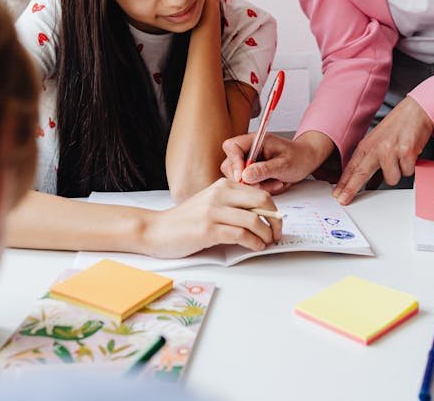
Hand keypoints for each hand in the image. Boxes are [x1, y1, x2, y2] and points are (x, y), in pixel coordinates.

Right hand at [140, 178, 281, 257]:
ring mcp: (213, 210)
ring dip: (266, 234)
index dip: (274, 210)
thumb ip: (233, 206)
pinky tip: (255, 247)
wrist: (157, 230)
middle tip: (277, 234)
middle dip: (275, 220)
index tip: (277, 223)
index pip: (259, 193)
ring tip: (267, 243)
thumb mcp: (211, 205)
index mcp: (223, 185)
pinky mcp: (208, 229)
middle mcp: (219, 194)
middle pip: (261, 202)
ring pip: (253, 219)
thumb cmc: (185, 221)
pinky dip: (254, 242)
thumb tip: (262, 217)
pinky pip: (240, 235)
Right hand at [221, 131, 333, 193]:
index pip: (231, 147)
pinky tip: (275, 184)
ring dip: (257, 186)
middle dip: (246, 179)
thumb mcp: (284, 164)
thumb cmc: (298, 156)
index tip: (242, 176)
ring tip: (276, 182)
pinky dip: (262, 189)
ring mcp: (249, 163)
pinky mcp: (253, 174)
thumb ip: (264, 169)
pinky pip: (249, 186)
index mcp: (254, 140)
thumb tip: (245, 176)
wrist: (307, 160)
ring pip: (239, 179)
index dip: (234, 162)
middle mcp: (249, 151)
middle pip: (230, 165)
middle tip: (264, 183)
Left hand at [333, 96, 433, 203]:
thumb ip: (372, 163)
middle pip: (360, 173)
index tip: (338, 194)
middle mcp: (377, 147)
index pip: (352, 167)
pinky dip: (410, 167)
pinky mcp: (406, 152)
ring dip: (397, 173)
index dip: (344, 183)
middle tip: (343, 199)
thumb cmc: (397, 126)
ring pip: (391, 179)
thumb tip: (369, 184)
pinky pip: (407, 172)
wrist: (415, 111)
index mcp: (367, 145)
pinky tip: (409, 154)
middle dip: (351, 189)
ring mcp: (390, 150)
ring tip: (400, 158)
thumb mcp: (379, 142)